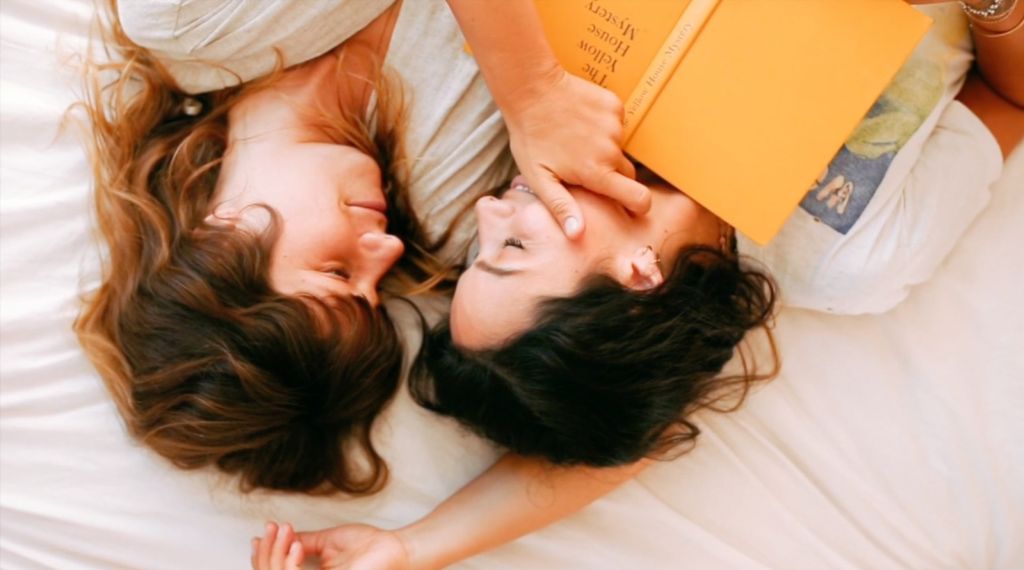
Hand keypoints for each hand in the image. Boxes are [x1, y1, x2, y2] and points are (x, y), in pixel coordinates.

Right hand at [251, 520, 412, 569]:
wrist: (394, 548)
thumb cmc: (369, 546)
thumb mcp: (329, 541)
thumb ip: (304, 542)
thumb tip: (282, 535)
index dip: (262, 556)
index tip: (263, 532)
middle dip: (266, 553)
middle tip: (273, 528)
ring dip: (275, 555)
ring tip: (285, 532)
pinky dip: (288, 563)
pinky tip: (296, 546)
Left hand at [502, 67, 650, 238]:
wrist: (531, 88)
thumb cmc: (530, 137)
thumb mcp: (539, 178)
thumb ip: (562, 207)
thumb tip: (578, 235)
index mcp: (597, 172)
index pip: (639, 198)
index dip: (639, 205)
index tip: (634, 207)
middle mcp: (611, 150)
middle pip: (626, 173)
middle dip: (610, 175)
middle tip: (581, 166)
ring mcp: (616, 125)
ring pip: (618, 147)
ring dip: (603, 148)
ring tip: (574, 139)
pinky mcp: (615, 105)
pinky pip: (617, 123)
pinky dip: (603, 125)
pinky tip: (580, 120)